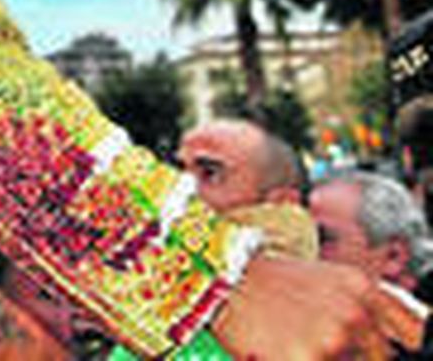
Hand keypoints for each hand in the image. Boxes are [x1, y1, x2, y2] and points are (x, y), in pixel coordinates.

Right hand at [212, 256, 389, 359]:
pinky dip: (293, 358)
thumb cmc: (263, 280)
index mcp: (362, 290)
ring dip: (318, 356)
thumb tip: (385, 342)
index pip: (414, 330)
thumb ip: (360, 307)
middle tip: (312, 341)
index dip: (395, 344)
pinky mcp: (307, 359)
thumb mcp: (323, 280)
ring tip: (287, 341)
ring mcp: (333, 339)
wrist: (216, 277)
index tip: (375, 347)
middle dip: (347, 354)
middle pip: (379, 357)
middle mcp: (355, 313)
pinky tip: (275, 350)